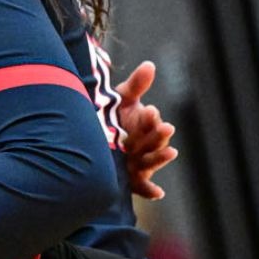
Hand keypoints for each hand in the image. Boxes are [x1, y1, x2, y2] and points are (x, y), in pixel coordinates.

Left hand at [114, 61, 177, 200]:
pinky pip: (142, 186)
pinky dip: (151, 190)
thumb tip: (150, 65)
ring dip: (161, 158)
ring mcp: (138, 162)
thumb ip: (136, 85)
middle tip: (164, 127)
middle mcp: (144, 145)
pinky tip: (158, 193)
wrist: (87, 136)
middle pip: (154, 142)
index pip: (151, 122)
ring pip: (151, 161)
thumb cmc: (109, 115)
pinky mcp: (131, 179)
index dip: (152, 118)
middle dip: (159, 135)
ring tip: (171, 153)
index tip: (150, 111)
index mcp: (144, 126)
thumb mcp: (121, 99)